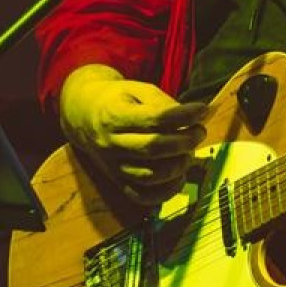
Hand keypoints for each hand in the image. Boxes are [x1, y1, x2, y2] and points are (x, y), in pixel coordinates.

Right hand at [58, 64, 206, 203]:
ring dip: (178, 166)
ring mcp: (113, 166)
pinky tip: (178, 175)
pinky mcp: (118, 182)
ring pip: (150, 176)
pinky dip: (166, 191)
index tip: (202, 110)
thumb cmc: (117, 100)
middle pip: (153, 148)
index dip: (183, 116)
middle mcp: (110, 144)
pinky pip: (143, 196)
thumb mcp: (137, 89)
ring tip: (188, 152)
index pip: (153, 119)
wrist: (83, 116)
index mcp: (113, 115)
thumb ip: (164, 103)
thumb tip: (196, 116)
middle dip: (185, 141)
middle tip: (199, 132)